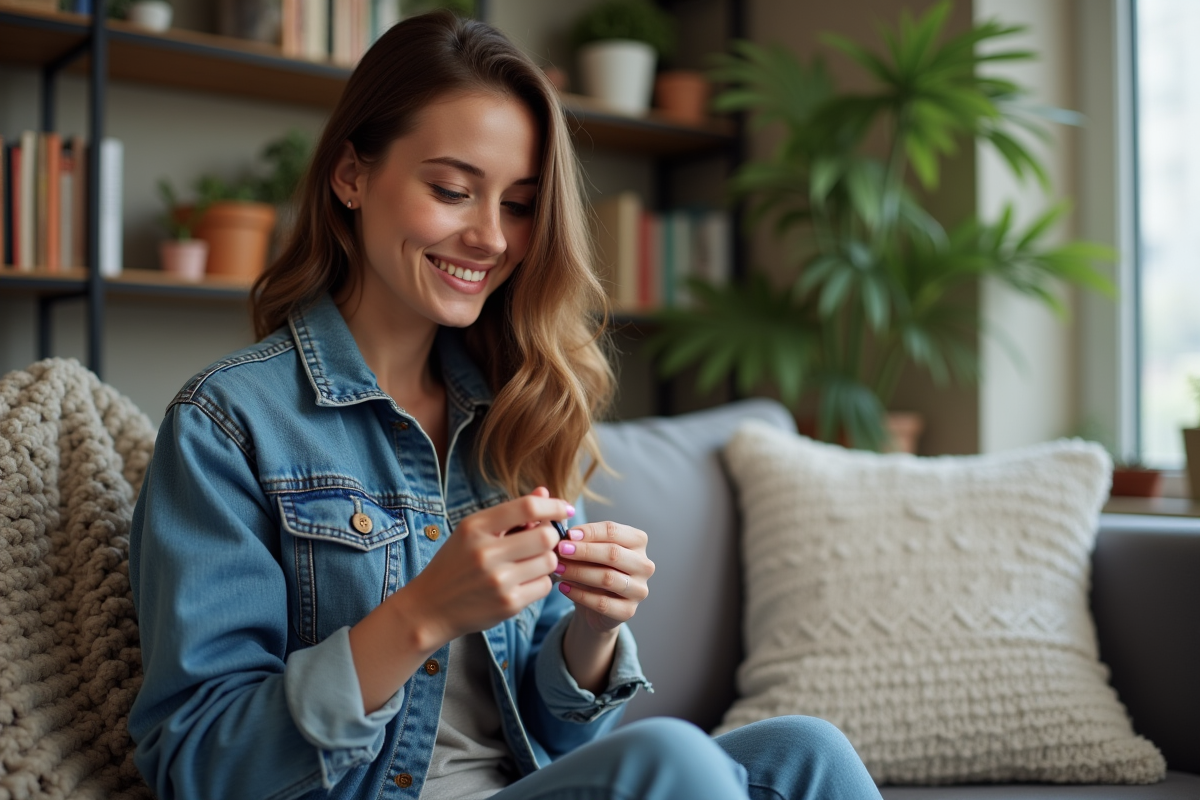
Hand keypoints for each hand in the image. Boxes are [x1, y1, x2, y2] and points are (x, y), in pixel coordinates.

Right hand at [406, 491, 571, 645]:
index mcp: (475, 527)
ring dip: (546, 560)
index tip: (563, 508)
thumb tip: (544, 492)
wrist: (430, 608)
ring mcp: (498, 581)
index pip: (527, 507)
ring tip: (528, 562)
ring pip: (550, 562)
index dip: (552, 505)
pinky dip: (540, 581)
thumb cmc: (456, 564)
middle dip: (550, 536)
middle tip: (541, 540)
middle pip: (546, 536)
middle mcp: (486, 553)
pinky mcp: (509, 604)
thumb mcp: (473, 531)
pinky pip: (545, 585)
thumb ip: (510, 513)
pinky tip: (522, 582)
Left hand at [554, 520, 653, 633]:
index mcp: (638, 541)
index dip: (590, 532)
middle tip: (560, 550)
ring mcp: (639, 589)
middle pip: (613, 553)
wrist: (595, 605)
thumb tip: (562, 534)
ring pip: (608, 578)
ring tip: (558, 569)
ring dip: (578, 572)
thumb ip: (580, 540)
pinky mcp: (629, 611)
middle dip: (584, 551)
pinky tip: (563, 587)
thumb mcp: (589, 550)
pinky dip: (579, 594)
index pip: (614, 531)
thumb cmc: (593, 568)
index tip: (568, 534)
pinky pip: (602, 602)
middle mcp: (644, 565)